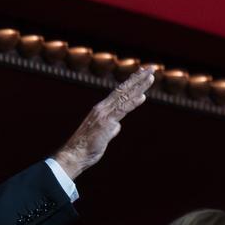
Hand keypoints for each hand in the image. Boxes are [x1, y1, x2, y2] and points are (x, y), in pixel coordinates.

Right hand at [52, 66, 155, 180]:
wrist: (73, 156)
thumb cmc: (86, 148)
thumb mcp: (102, 136)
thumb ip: (110, 128)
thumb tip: (117, 125)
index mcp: (101, 110)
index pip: (119, 93)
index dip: (131, 82)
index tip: (141, 74)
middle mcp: (102, 108)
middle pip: (123, 90)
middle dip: (138, 78)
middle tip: (151, 68)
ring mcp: (103, 115)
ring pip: (124, 97)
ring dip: (139, 86)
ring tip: (151, 76)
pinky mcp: (105, 123)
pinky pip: (121, 111)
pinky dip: (132, 103)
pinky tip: (142, 96)